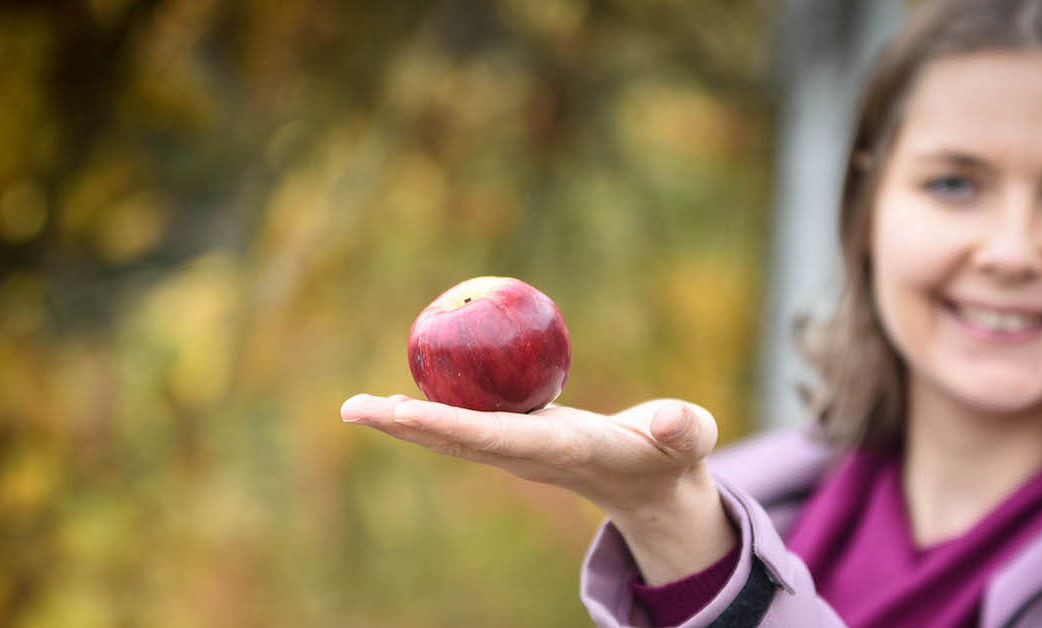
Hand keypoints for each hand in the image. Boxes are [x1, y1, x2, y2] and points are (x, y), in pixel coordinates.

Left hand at [340, 394, 736, 583]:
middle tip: (354, 409)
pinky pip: (466, 421)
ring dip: (405, 422)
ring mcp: (516, 449)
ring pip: (452, 434)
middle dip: (406, 427)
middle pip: (456, 440)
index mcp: (562, 450)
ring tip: (357, 407)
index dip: (451, 424)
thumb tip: (669, 423)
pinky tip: (403, 392)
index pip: (498, 436)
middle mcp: (526, 454)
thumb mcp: (688, 442)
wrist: (653, 485)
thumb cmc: (671, 457)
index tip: (405, 412)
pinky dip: (432, 408)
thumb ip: (682, 431)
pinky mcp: (516, 438)